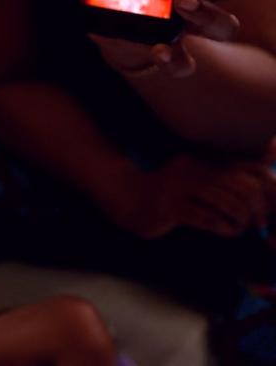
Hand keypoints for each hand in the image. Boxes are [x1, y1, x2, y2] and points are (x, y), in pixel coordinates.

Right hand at [112, 144, 275, 238]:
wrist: (127, 198)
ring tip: (241, 226)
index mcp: (202, 158)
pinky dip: (224, 227)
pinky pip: (207, 218)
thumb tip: (262, 173)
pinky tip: (226, 231)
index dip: (267, 184)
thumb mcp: (196, 176)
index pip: (247, 166)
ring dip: (241, 219)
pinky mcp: (169, 208)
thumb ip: (224, 175)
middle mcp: (192, 169)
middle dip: (257, 207)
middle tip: (260, 222)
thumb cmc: (168, 192)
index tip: (272, 203)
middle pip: (241, 184)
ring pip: (227, 202)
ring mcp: (179, 188)